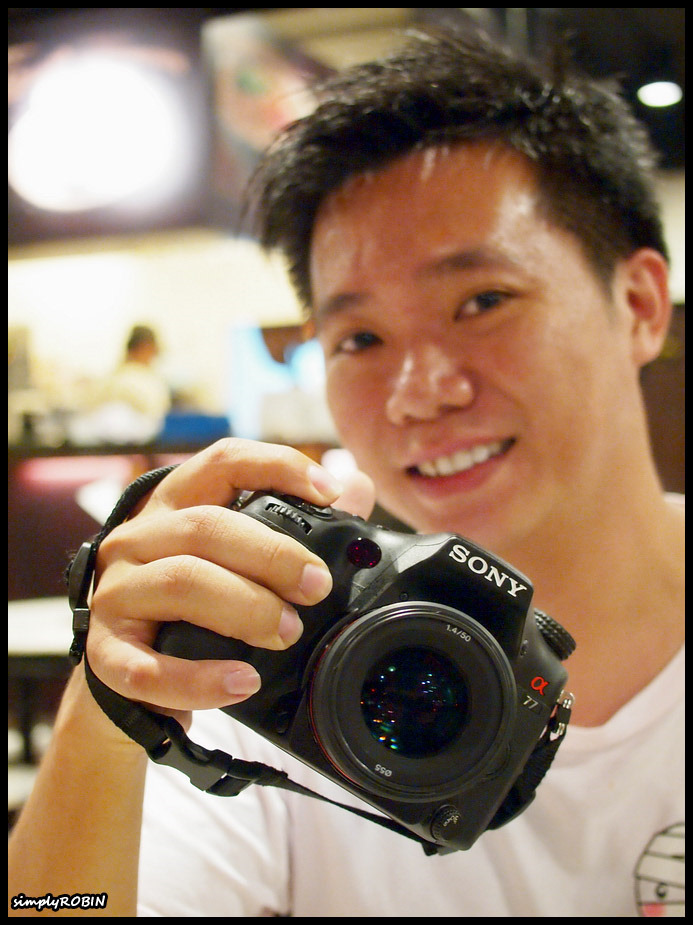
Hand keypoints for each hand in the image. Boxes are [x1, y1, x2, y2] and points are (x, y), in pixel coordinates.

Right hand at [86, 439, 372, 720]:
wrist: (126, 673)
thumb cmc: (193, 602)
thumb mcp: (237, 556)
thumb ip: (299, 523)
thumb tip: (357, 488)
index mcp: (175, 504)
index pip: (223, 461)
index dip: (278, 466)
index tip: (330, 491)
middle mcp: (136, 538)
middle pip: (205, 527)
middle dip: (272, 555)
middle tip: (317, 587)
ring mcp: (115, 593)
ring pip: (179, 583)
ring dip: (243, 608)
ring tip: (288, 633)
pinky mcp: (105, 653)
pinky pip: (146, 666)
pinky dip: (198, 679)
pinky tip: (241, 682)